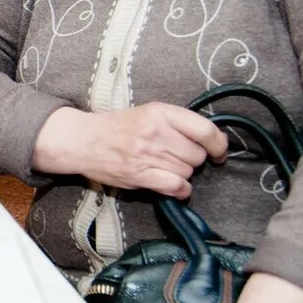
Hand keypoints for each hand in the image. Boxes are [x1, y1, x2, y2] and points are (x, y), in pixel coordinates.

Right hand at [31, 103, 227, 197]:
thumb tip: (211, 140)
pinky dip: (180, 190)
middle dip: (194, 160)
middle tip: (179, 158)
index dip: (219, 144)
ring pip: (187, 172)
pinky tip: (175, 187)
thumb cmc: (116, 127)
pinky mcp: (139, 175)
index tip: (219, 151)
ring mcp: (147, 155)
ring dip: (183, 174)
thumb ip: (176, 123)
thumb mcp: (148, 112)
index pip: (205, 130)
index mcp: (161, 112)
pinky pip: (175, 187)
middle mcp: (156, 132)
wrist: (83, 140)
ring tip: (167, 168)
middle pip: (197, 155)